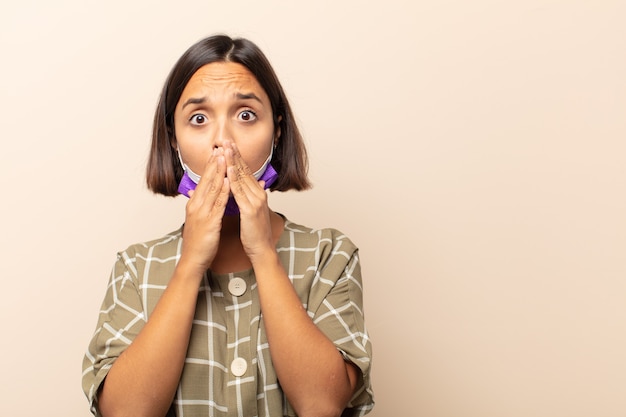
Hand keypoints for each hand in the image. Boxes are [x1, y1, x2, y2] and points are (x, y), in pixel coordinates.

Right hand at [179, 148, 229, 274]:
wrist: (193, 259)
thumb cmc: (198, 241)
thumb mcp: (197, 219)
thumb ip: (200, 204)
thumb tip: (199, 192)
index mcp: (194, 204)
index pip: (203, 181)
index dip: (210, 166)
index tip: (216, 152)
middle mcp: (196, 205)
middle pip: (207, 180)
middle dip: (214, 164)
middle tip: (220, 148)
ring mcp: (202, 212)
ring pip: (212, 189)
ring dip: (219, 173)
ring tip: (225, 158)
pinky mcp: (209, 221)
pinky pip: (218, 203)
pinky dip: (223, 191)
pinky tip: (228, 182)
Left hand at [224, 141, 274, 262]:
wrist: (261, 249)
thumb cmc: (255, 233)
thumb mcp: (255, 210)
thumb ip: (255, 195)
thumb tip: (259, 182)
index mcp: (257, 194)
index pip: (246, 172)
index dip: (237, 158)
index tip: (230, 146)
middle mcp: (258, 194)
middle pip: (244, 171)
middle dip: (235, 155)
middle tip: (226, 140)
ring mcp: (255, 201)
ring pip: (242, 178)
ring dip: (233, 162)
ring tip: (225, 149)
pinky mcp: (250, 210)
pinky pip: (240, 192)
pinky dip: (233, 179)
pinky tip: (228, 169)